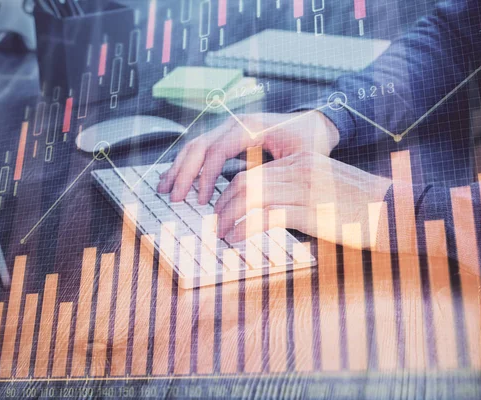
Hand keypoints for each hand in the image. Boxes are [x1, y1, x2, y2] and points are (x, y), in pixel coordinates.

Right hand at [157, 111, 339, 203]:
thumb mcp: (298, 160)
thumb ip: (272, 177)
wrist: (315, 125)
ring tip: (165, 188)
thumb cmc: (310, 142)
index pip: (217, 150)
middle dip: (184, 172)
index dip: (206, 176)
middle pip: (199, 145)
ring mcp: (230, 127)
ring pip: (195, 145)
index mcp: (251, 126)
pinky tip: (177, 178)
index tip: (201, 201)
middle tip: (174, 198)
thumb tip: (250, 202)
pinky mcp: (228, 136)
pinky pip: (202, 148)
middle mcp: (236, 123)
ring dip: (179, 168)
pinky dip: (188, 164)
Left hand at [215, 151, 391, 248]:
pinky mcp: (310, 211)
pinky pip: (266, 217)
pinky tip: (236, 239)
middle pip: (246, 183)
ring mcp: (304, 189)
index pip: (254, 173)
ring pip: (250, 197)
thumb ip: (299, 191)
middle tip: (215, 224)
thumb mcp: (327, 187)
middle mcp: (299, 169)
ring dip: (229, 217)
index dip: (231, 193)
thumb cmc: (362, 205)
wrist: (395, 210)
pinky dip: (245, 228)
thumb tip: (273, 209)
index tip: (222, 209)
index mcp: (302, 161)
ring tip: (220, 234)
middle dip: (223, 205)